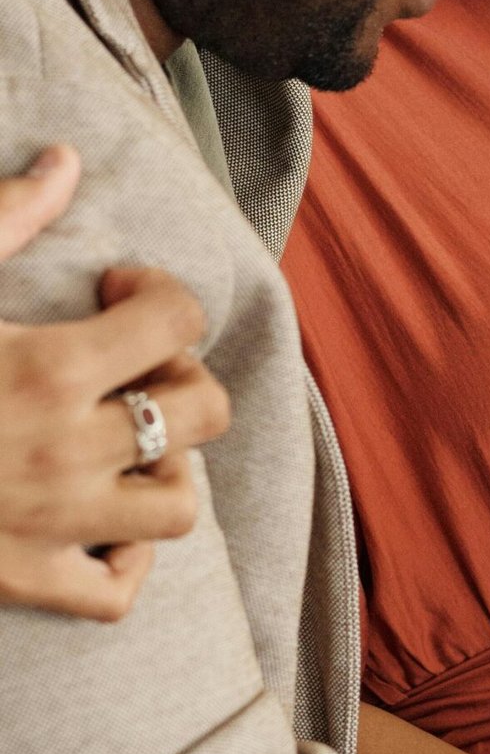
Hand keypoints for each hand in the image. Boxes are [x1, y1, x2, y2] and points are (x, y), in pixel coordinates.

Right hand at [0, 147, 231, 617]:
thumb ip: (6, 218)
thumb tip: (65, 160)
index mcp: (49, 369)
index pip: (178, 318)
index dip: (158, 290)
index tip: (114, 287)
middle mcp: (67, 452)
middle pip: (206, 412)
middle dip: (181, 376)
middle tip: (128, 362)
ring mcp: (49, 526)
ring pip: (179, 507)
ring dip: (166, 466)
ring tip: (118, 437)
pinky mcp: (18, 582)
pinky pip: (115, 593)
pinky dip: (124, 559)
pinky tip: (93, 518)